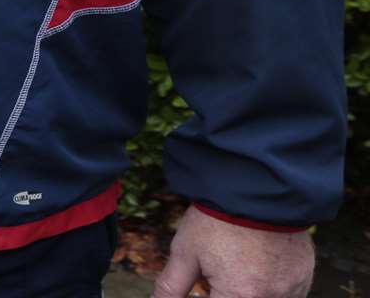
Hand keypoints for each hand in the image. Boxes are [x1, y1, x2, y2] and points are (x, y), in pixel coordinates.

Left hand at [153, 206, 313, 297]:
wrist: (256, 189)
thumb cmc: (217, 221)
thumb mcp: (185, 253)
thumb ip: (171, 287)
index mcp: (240, 296)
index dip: (207, 294)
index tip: (204, 284)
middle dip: (226, 291)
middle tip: (219, 270)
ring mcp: (293, 289)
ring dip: (250, 290)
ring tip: (239, 264)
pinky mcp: (305, 277)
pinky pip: (288, 294)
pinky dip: (271, 287)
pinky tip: (258, 266)